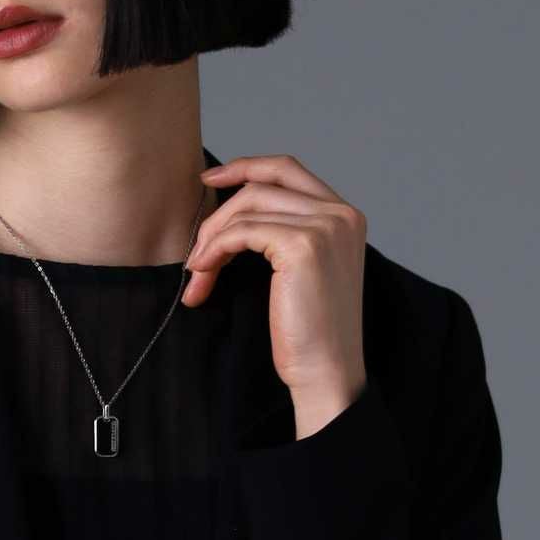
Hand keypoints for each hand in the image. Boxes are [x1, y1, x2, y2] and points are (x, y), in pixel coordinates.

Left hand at [183, 154, 367, 412]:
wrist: (326, 372)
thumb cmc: (308, 332)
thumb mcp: (299, 272)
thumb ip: (281, 233)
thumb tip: (230, 210)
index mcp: (345, 216)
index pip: (288, 169)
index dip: (246, 167)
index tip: (210, 181)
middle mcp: (341, 213)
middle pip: (262, 185)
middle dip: (219, 214)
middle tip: (195, 249)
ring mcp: (326, 226)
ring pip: (247, 206)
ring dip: (212, 237)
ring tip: (198, 273)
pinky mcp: (303, 245)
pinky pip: (242, 231)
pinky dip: (215, 250)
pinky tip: (203, 274)